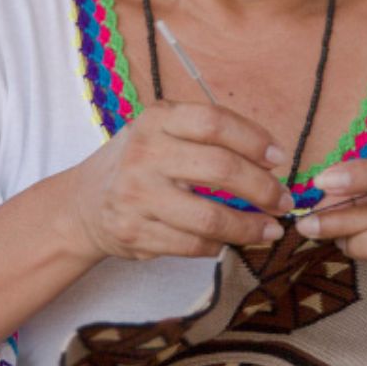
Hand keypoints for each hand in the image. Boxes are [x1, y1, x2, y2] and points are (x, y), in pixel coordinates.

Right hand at [60, 101, 294, 263]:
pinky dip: (218, 245)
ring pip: (209, 217)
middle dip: (262, 188)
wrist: (83, 203)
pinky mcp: (133, 232)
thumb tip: (270, 161)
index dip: (254, 140)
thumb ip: (207, 137)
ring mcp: (136, 195)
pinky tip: (228, 241)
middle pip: (220, 169)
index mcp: (157, 119)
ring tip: (269, 229)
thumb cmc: (140, 163)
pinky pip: (192, 245)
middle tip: (283, 201)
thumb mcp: (162, 132)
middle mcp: (144, 153)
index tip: (279, 159)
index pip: (214, 122)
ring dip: (249, 227)